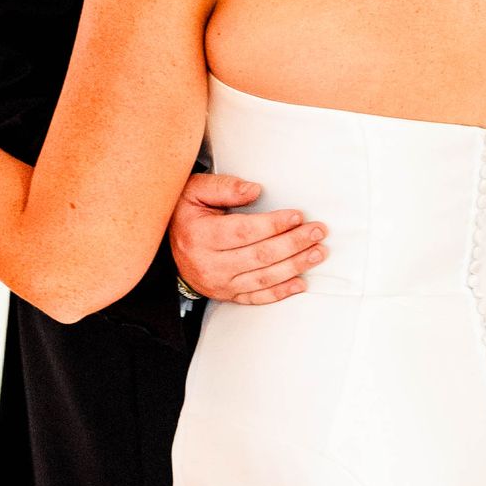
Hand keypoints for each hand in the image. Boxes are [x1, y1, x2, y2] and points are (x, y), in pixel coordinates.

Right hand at [170, 172, 327, 304]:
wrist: (168, 246)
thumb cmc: (186, 215)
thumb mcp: (195, 192)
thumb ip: (224, 187)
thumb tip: (254, 190)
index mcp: (201, 236)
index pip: (244, 232)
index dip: (273, 225)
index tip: (297, 216)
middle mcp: (209, 264)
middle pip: (260, 256)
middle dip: (293, 243)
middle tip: (317, 231)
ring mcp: (219, 283)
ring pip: (263, 278)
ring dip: (295, 266)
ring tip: (317, 252)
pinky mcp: (227, 295)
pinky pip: (257, 298)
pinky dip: (281, 292)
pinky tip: (301, 283)